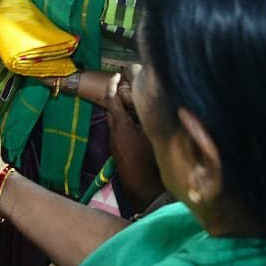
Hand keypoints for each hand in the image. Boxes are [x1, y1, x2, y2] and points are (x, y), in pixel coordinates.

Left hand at [106, 65, 164, 210]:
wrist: (143, 190)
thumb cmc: (151, 161)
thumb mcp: (153, 134)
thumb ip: (149, 116)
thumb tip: (150, 101)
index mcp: (121, 125)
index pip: (111, 98)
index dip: (113, 84)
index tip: (118, 74)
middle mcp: (113, 132)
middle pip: (111, 108)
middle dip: (117, 96)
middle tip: (130, 87)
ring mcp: (113, 143)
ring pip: (114, 120)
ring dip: (121, 110)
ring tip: (135, 104)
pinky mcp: (117, 151)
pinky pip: (117, 130)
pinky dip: (123, 122)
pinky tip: (137, 124)